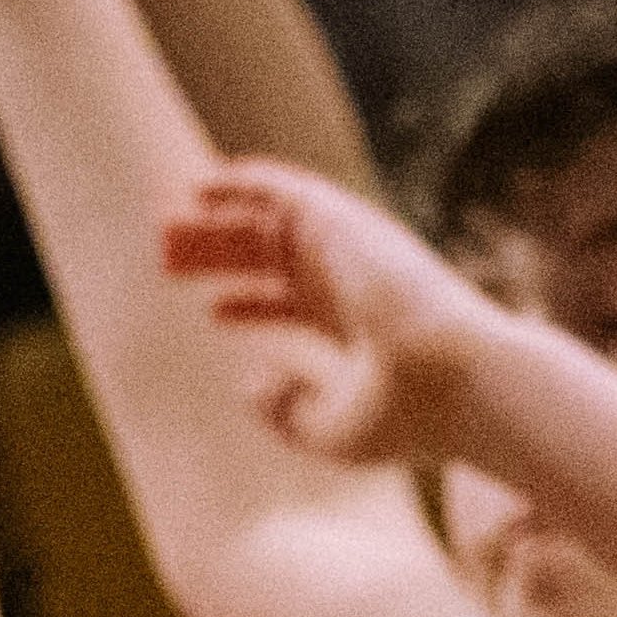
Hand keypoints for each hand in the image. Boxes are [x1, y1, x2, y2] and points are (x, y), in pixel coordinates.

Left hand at [162, 155, 511, 472]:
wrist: (448, 379)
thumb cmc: (403, 416)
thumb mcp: (331, 434)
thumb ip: (285, 416)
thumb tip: (248, 386)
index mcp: (360, 331)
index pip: (300, 308)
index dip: (253, 306)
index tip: (213, 309)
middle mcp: (356, 284)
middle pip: (277, 260)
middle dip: (227, 255)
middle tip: (173, 257)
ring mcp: (353, 251)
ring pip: (274, 223)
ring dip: (222, 219)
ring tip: (167, 223)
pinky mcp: (345, 222)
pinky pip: (288, 189)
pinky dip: (247, 182)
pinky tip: (205, 187)